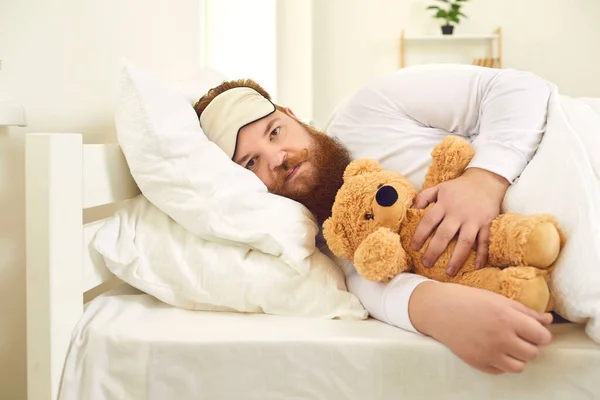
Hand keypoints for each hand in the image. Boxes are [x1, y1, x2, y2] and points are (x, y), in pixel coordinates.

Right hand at [409, 282, 552, 373]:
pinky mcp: (477, 362)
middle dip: (529, 345)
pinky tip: (492, 349)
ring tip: (507, 345)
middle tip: (518, 336)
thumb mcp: (498, 299)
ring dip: (517, 357)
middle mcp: (500, 338)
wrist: (437, 309)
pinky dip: (501, 362)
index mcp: (508, 318)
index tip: (532, 330)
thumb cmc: (468, 299)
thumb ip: (526, 311)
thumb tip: (548, 320)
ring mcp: (488, 353)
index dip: (540, 334)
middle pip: (533, 353)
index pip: (542, 337)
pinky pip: (501, 370)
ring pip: (519, 367)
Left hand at [411, 168, 508, 275]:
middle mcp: (458, 214)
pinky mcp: (487, 224)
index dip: (419, 235)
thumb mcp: (439, 188)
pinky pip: (485, 242)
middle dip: (434, 251)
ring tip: (449, 272)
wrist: (485, 180)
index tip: (414, 248)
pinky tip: (477, 267)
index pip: (428, 221)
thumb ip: (424, 197)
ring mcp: (473, 220)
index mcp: (444, 204)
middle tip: (426, 263)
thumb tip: (411, 209)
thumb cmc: (459, 187)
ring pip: (465, 242)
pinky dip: (482, 255)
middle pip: (444, 235)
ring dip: (457, 258)